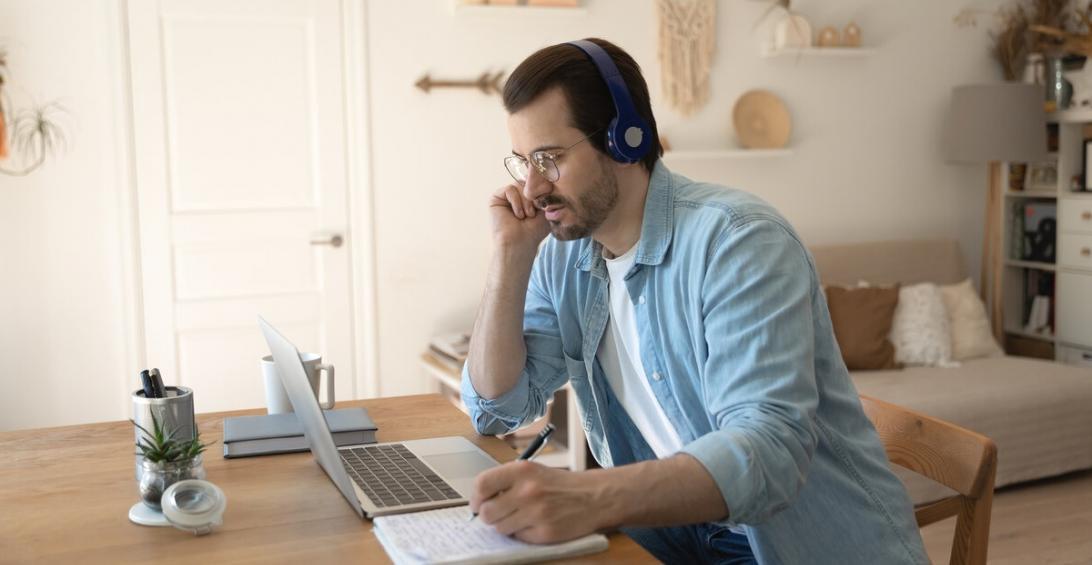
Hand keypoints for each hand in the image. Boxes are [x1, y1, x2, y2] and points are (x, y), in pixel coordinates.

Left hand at [470, 460, 607, 543]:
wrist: (594, 497)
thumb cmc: (560, 485)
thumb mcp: (533, 471)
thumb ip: (507, 481)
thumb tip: (478, 500)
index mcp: (522, 470)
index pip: (482, 484)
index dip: (475, 497)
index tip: (477, 503)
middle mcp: (528, 490)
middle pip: (487, 512)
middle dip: (489, 515)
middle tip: (498, 513)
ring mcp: (536, 513)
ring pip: (500, 528)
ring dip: (506, 525)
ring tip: (521, 517)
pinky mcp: (545, 533)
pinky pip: (518, 538)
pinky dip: (523, 533)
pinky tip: (535, 524)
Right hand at [489, 184, 549, 254]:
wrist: (521, 243)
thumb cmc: (535, 230)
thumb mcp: (547, 208)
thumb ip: (547, 192)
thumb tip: (546, 175)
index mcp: (528, 196)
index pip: (535, 182)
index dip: (541, 189)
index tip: (545, 203)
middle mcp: (517, 194)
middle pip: (528, 181)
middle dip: (534, 197)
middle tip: (534, 213)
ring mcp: (506, 196)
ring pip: (520, 185)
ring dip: (526, 201)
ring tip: (527, 216)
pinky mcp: (496, 198)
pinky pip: (510, 189)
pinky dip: (516, 202)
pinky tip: (518, 215)